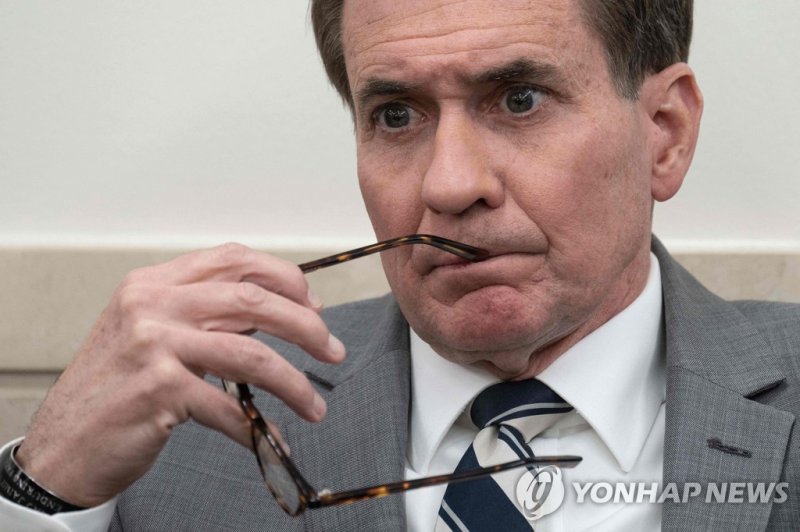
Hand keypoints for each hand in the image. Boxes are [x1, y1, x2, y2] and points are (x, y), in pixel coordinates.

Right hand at [15, 243, 344, 506]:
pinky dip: (258, 427)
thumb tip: (275, 313)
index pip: (233, 259)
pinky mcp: (159, 390)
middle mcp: (152, 304)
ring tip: (314, 406)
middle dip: (305, 325)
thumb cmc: (114, 387)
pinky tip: (271, 437)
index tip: (313, 303)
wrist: (64, 442)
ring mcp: (154, 345)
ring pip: (251, 355)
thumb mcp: (150, 332)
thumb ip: (203, 313)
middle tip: (331, 349)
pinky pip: (229, 408)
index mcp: (154, 283)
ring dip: (294, 383)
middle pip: (253, 300)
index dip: (283, 277)